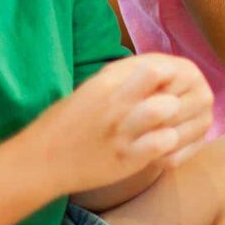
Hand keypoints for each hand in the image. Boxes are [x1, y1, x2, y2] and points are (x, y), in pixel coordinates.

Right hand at [28, 55, 212, 192]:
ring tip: (173, 126)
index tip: (178, 89)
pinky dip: (171, 146)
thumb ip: (128, 78)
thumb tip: (166, 71)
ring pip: (166, 108)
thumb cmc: (71, 123)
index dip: (178, 75)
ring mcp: (122, 128)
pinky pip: (162, 144)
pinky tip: (165, 150)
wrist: (40, 161)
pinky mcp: (126, 157)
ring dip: (178, 117)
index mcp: (110, 79)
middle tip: (184, 107)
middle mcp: (117, 98)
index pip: (160, 63)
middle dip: (184, 92)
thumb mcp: (96, 88)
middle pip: (168, 77)